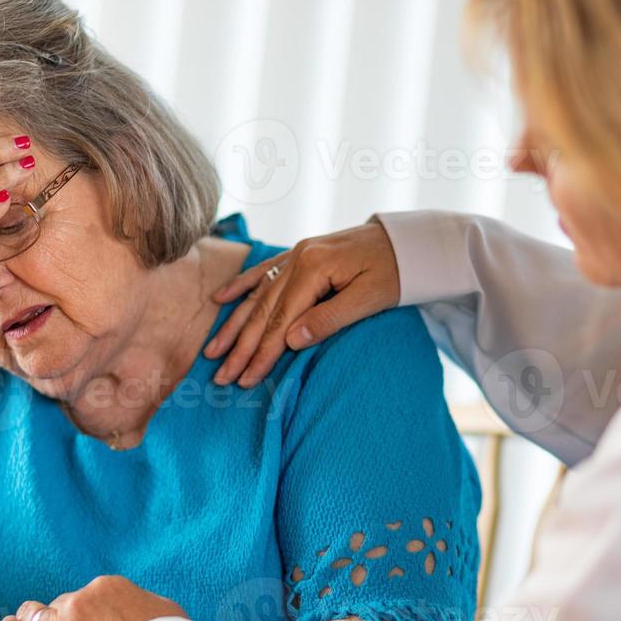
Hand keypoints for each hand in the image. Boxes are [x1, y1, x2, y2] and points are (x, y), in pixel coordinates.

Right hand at [204, 219, 401, 386]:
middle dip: (240, 346)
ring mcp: (297, 254)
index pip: (281, 320)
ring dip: (234, 325)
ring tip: (213, 350)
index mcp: (314, 268)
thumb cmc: (395, 272)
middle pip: (263, 310)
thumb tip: (289, 341)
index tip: (246, 379)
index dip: (262, 353)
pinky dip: (241, 287)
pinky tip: (220, 300)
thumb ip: (329, 319)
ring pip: (258, 295)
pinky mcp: (300, 255)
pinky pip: (263, 272)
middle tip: (221, 376)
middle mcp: (299, 258)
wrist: (407, 241)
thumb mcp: (369, 299)